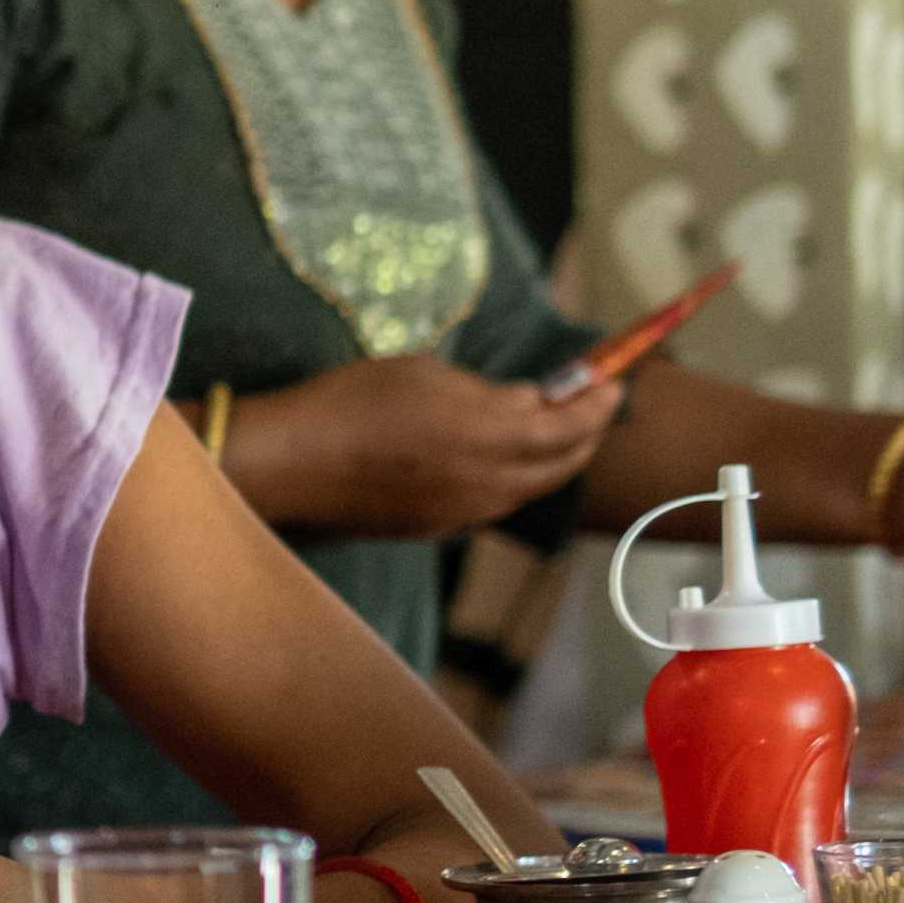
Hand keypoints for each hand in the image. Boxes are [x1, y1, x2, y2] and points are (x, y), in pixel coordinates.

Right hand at [227, 355, 620, 539]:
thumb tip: (528, 402)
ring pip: (530, 489)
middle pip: (562, 465)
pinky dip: (511, 479)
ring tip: (548, 432)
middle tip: (591, 408)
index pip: (572, 425)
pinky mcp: (436, 529)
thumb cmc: (352, 401)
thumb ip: (488, 392)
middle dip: (585, 435)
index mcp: (492, 437)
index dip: (598, 403)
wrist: (291, 463)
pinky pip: (492, 503)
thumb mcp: (425, 373)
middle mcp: (490, 484)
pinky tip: (492, 459)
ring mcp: (464, 513)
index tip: (612, 382)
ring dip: (550, 460)